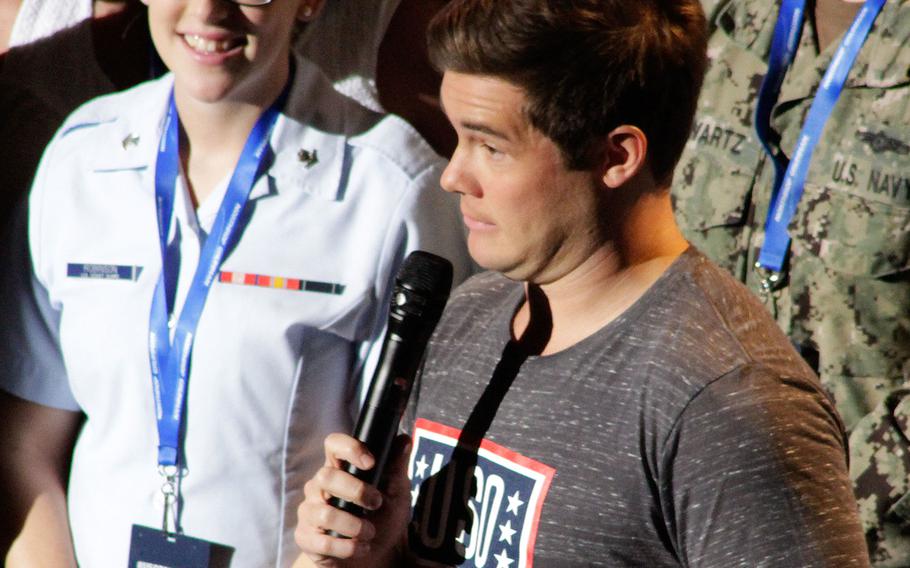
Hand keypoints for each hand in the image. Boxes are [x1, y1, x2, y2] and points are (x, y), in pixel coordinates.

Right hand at [294, 433, 411, 567]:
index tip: (371, 463)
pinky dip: (348, 547)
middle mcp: (319, 486)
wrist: (375, 555)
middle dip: (356, 491)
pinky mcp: (306, 537)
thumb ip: (397, 467)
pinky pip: (322, 541)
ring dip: (355, 526)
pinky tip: (361, 547)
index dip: (349, 448)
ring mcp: (309, 511)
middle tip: (376, 504)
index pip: (333, 444)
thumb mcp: (396, 493)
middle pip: (326, 476)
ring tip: (370, 533)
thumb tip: (404, 440)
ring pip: (324, 513)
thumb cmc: (383, 518)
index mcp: (340, 468)